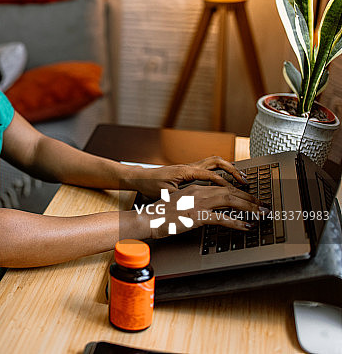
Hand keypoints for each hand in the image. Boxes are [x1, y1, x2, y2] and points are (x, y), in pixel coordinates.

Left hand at [131, 156, 247, 198]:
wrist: (139, 178)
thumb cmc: (149, 186)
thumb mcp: (164, 194)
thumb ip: (180, 197)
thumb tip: (192, 206)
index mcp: (185, 171)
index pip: (210, 175)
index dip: (225, 183)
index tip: (237, 191)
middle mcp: (189, 166)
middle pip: (217, 163)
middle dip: (233, 171)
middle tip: (246, 182)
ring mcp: (190, 167)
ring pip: (214, 162)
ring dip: (229, 169)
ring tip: (242, 179)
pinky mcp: (189, 171)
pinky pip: (209, 167)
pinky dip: (221, 172)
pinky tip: (228, 181)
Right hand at [133, 183, 262, 239]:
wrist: (148, 218)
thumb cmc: (162, 214)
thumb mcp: (182, 203)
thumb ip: (197, 203)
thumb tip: (211, 211)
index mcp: (196, 188)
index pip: (224, 187)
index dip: (242, 193)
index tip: (253, 199)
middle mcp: (199, 192)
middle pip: (231, 192)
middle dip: (251, 199)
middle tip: (264, 206)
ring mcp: (198, 203)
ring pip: (230, 201)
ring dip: (249, 208)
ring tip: (262, 214)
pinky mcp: (197, 216)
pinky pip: (222, 218)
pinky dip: (237, 222)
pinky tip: (246, 226)